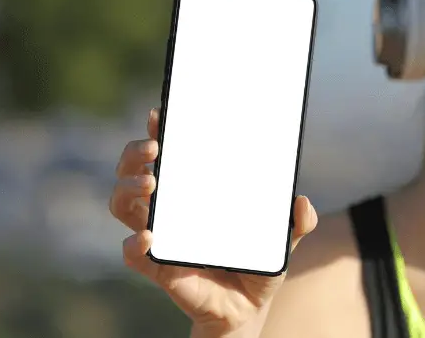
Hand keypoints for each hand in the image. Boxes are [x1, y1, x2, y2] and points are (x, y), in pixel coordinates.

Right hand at [108, 108, 317, 336]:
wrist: (248, 309)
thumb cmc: (257, 264)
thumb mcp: (283, 240)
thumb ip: (298, 223)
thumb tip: (302, 203)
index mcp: (193, 192)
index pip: (168, 154)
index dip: (158, 131)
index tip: (159, 114)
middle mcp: (169, 209)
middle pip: (133, 171)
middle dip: (134, 154)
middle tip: (154, 148)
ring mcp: (160, 236)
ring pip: (123, 204)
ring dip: (127, 188)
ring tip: (151, 183)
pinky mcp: (158, 267)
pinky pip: (133, 253)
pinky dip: (133, 244)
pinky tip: (148, 237)